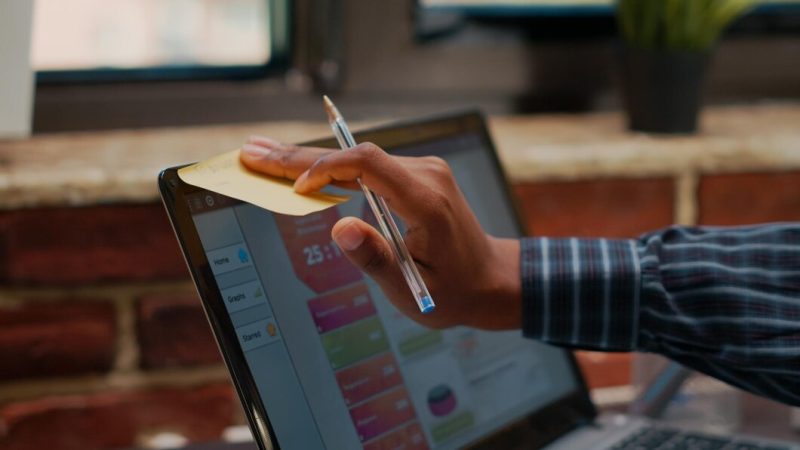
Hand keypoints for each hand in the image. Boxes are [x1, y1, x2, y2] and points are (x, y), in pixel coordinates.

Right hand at [241, 136, 520, 329]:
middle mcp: (426, 175)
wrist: (492, 280)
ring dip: (311, 159)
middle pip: (355, 154)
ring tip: (264, 155)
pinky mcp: (417, 176)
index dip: (324, 169)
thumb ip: (376, 259)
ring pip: (359, 156)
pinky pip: (369, 165)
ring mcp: (423, 171)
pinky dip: (332, 167)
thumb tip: (340, 228)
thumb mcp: (413, 289)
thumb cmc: (454, 291)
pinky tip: (302, 165)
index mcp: (425, 200)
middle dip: (300, 155)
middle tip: (253, 151)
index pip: (367, 163)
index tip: (295, 190)